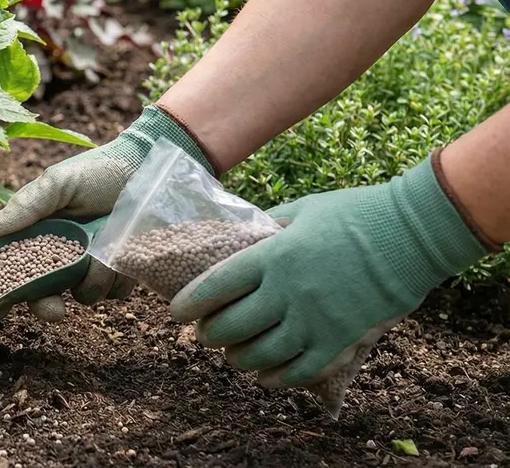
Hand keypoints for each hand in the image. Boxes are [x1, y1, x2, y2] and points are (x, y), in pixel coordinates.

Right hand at [0, 105, 215, 320]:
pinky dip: (119, 276)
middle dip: (46, 306)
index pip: (9, 267)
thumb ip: (26, 206)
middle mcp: (59, 255)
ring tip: (107, 246)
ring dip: (94, 279)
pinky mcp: (118, 272)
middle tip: (55, 312)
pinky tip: (124, 249)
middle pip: (42, 295)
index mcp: (36, 234)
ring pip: (83, 294)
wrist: (144, 168)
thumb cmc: (96, 171)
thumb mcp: (57, 183)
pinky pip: (115, 291)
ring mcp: (89, 266)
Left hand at [170, 153, 487, 387]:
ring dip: (239, 359)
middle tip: (202, 334)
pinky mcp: (341, 339)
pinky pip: (301, 371)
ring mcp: (315, 319)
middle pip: (232, 327)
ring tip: (232, 355)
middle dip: (210, 335)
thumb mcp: (303, 209)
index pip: (216, 286)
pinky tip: (266, 376)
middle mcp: (288, 292)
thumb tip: (241, 233)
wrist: (412, 235)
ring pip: (262, 355)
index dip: (190, 304)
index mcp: (274, 256)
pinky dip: (277, 378)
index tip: (174, 313)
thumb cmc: (356, 213)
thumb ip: (269, 225)